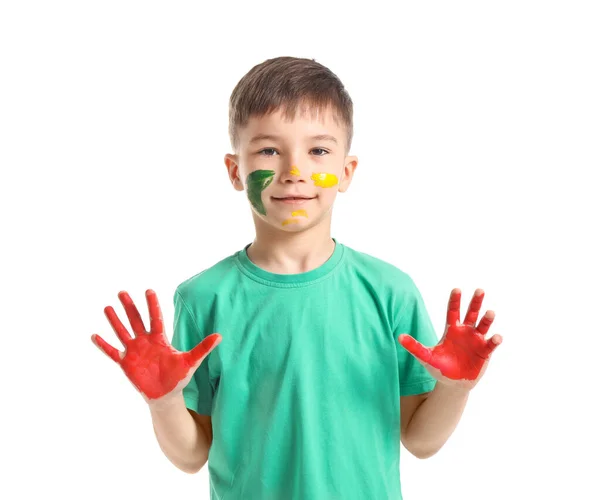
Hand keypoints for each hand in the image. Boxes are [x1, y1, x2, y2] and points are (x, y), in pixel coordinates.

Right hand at [91, 289, 221, 403]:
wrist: (166, 395)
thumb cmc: (178, 377)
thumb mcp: (191, 362)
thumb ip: (203, 348)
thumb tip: (220, 336)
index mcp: (160, 339)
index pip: (156, 318)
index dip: (152, 305)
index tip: (149, 290)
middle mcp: (145, 342)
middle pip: (137, 321)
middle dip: (130, 307)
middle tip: (122, 292)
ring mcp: (134, 351)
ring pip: (123, 332)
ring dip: (115, 321)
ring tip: (107, 308)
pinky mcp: (125, 363)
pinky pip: (112, 352)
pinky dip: (103, 345)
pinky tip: (94, 335)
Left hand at [398, 288, 501, 388]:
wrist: (453, 384)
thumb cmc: (439, 367)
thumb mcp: (426, 357)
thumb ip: (414, 347)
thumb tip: (399, 337)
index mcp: (452, 330)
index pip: (453, 311)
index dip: (455, 301)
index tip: (457, 289)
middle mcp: (465, 332)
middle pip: (471, 313)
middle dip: (475, 302)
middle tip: (480, 290)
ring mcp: (476, 341)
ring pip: (483, 325)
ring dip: (487, 318)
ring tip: (490, 312)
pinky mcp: (485, 352)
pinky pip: (491, 344)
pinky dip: (495, 340)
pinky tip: (497, 337)